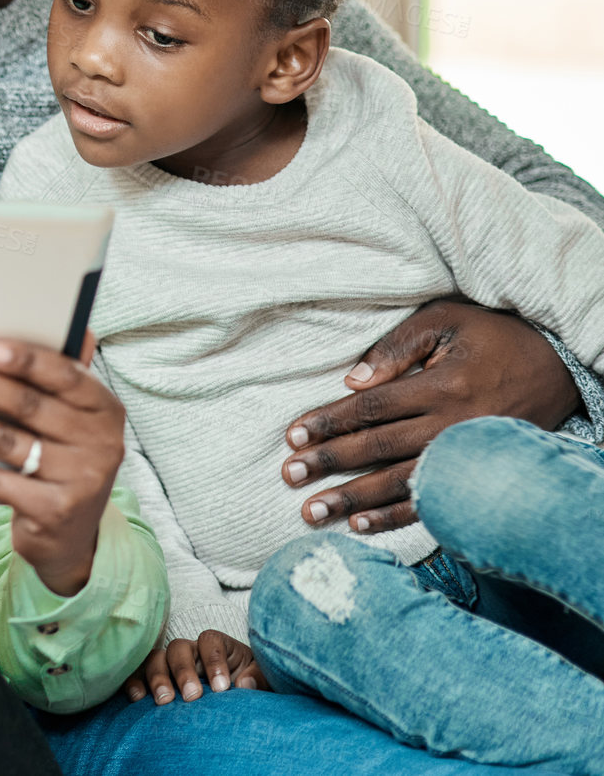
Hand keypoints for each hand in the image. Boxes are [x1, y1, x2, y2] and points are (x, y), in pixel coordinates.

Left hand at [0, 331, 122, 596]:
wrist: (72, 537)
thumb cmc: (62, 459)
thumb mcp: (71, 420)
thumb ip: (63, 377)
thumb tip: (75, 325)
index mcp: (104, 409)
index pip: (66, 375)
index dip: (27, 359)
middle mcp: (100, 443)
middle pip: (29, 407)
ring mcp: (78, 480)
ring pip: (4, 443)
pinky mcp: (52, 511)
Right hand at [125, 631, 266, 703]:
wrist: (235, 699)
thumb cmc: (248, 683)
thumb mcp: (262, 678)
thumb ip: (258, 678)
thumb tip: (245, 684)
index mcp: (217, 646)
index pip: (210, 640)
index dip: (214, 660)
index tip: (223, 688)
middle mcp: (190, 651)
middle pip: (178, 648)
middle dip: (183, 671)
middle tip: (193, 696)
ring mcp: (170, 664)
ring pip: (155, 659)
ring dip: (157, 677)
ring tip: (164, 701)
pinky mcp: (155, 679)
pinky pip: (138, 674)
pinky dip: (134, 682)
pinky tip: (138, 698)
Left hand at [284, 299, 579, 532]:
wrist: (559, 368)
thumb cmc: (494, 337)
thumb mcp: (446, 321)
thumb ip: (397, 347)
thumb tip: (352, 380)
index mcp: (440, 386)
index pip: (371, 408)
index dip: (330, 423)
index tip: (293, 436)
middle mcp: (451, 425)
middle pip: (378, 448)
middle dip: (330, 463)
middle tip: (289, 476)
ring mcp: (465, 456)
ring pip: (400, 482)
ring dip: (353, 499)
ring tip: (312, 510)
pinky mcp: (477, 475)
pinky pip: (433, 502)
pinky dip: (395, 517)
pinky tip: (361, 526)